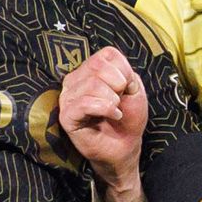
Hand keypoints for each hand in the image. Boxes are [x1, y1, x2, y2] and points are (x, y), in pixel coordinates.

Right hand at [58, 47, 146, 189]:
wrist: (125, 146)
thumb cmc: (128, 117)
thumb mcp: (134, 89)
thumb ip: (125, 73)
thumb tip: (113, 71)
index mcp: (90, 69)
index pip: (107, 54)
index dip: (124, 71)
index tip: (125, 89)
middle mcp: (75, 79)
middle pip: (98, 66)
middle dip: (118, 85)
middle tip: (119, 101)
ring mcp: (68, 97)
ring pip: (93, 84)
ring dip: (112, 100)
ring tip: (114, 111)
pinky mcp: (67, 115)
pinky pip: (85, 103)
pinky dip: (105, 109)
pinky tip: (112, 116)